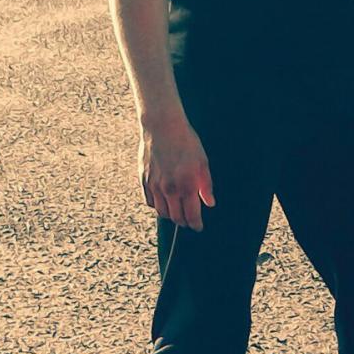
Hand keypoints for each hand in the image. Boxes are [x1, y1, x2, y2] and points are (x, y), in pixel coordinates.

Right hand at [139, 116, 215, 230]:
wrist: (163, 127)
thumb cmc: (186, 142)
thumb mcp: (203, 162)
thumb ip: (206, 185)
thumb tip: (209, 203)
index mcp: (187, 185)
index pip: (191, 215)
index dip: (195, 224)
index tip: (198, 227)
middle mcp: (169, 189)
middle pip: (176, 217)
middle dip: (184, 221)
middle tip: (189, 220)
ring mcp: (155, 186)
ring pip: (162, 212)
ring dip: (170, 215)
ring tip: (177, 212)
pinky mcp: (144, 180)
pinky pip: (150, 202)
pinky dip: (157, 206)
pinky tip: (163, 201)